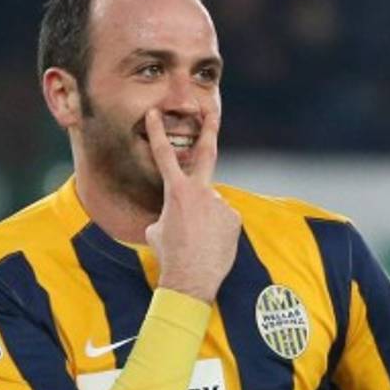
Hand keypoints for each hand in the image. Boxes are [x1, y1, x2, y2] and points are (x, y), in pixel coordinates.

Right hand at [144, 107, 239, 302]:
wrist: (191, 279)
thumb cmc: (169, 256)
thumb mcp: (157, 231)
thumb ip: (168, 213)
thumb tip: (176, 215)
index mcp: (176, 192)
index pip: (164, 155)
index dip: (157, 133)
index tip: (155, 114)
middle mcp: (201, 192)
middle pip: (206, 153)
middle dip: (209, 129)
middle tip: (212, 110)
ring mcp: (220, 204)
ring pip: (211, 205)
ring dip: (204, 219)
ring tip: (198, 242)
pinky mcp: (234, 218)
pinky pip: (223, 219)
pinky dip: (216, 230)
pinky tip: (211, 245)